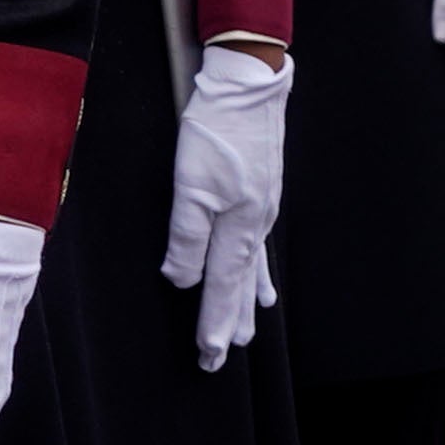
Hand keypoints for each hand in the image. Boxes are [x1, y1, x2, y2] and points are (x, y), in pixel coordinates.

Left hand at [160, 44, 291, 369]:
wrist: (248, 87)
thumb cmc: (215, 135)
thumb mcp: (190, 187)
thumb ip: (188, 239)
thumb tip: (183, 280)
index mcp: (238, 226)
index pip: (223, 287)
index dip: (214, 323)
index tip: (209, 357)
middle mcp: (255, 223)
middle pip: (241, 283)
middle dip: (230, 321)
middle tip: (222, 357)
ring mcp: (262, 206)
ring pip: (252, 265)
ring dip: (246, 299)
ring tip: (251, 325)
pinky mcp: (260, 190)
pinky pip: (259, 243)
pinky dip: (258, 267)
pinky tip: (260, 271)